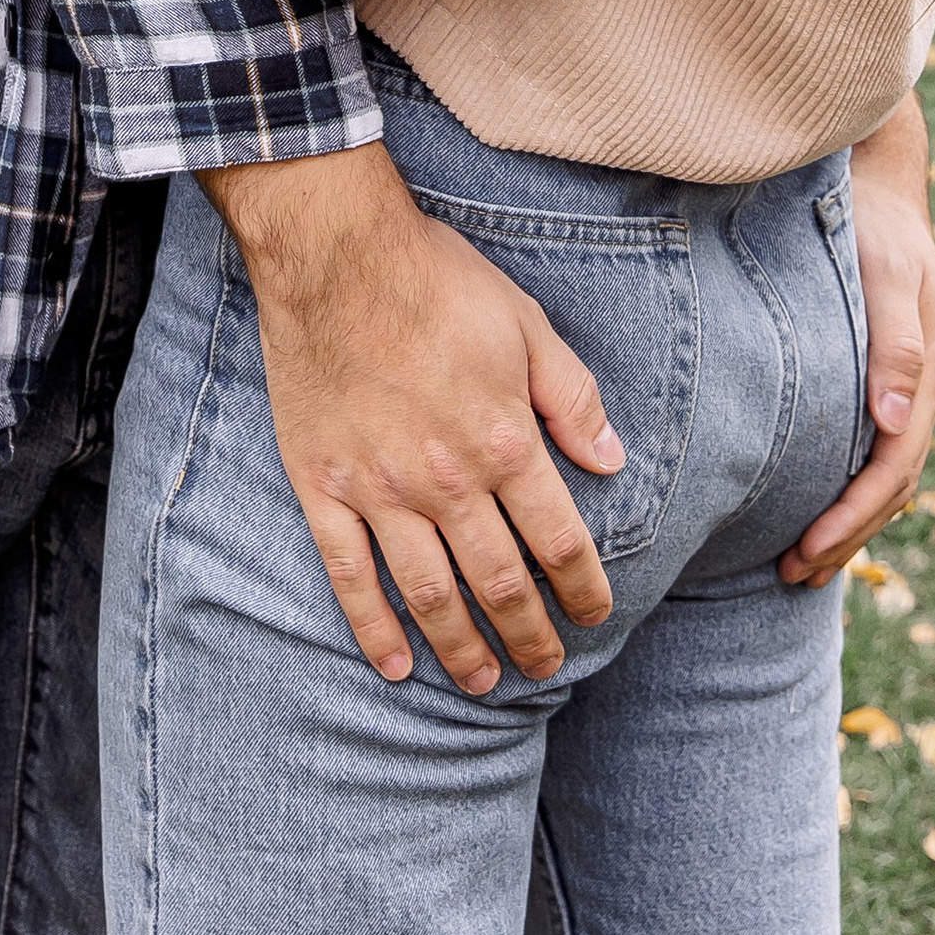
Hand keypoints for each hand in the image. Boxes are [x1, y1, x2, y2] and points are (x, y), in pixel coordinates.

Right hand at [205, 140, 624, 692]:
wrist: (334, 251)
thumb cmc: (435, 278)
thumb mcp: (524, 323)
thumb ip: (571, 397)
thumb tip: (612, 460)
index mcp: (501, 438)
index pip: (557, 539)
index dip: (583, 586)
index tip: (595, 614)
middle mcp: (445, 478)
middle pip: (498, 580)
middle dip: (529, 632)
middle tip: (544, 666)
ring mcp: (379, 489)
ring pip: (429, 593)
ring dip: (462, 648)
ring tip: (483, 683)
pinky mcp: (323, 488)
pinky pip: (350, 576)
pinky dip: (374, 629)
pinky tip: (396, 666)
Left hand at [779, 89, 934, 586]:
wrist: (880, 177)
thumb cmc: (875, 220)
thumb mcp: (888, 269)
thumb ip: (896, 339)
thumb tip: (898, 418)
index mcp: (928, 371)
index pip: (893, 466)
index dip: (852, 516)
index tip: (804, 551)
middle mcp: (923, 387)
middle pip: (892, 485)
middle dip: (847, 536)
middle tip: (791, 577)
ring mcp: (908, 384)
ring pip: (887, 474)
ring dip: (850, 523)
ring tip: (800, 564)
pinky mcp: (886, 374)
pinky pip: (874, 447)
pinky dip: (850, 486)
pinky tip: (814, 504)